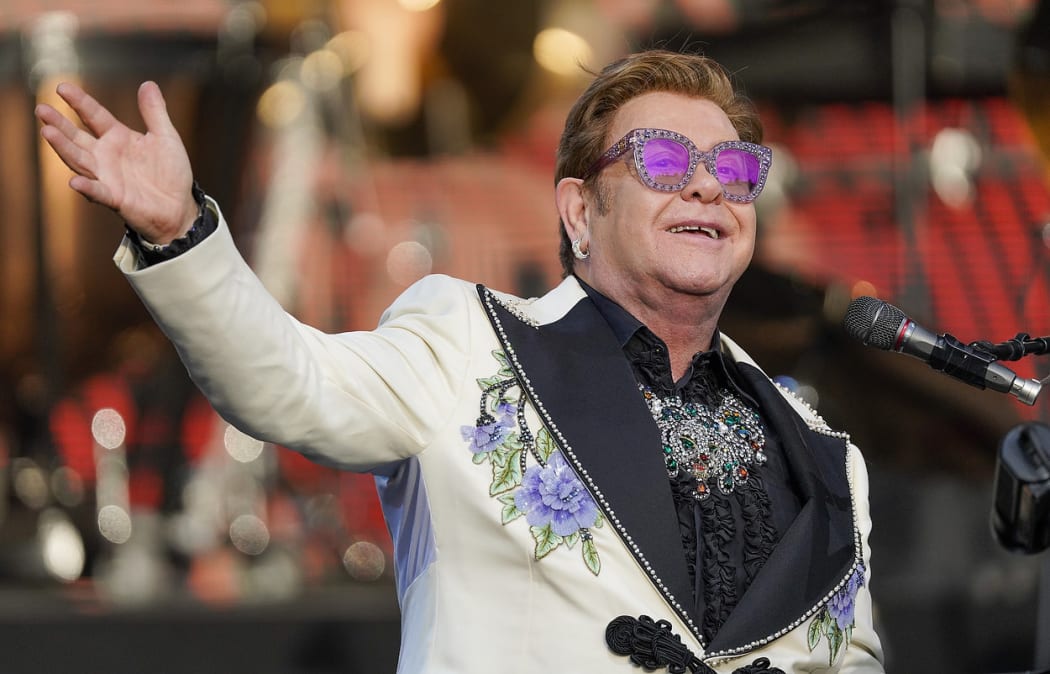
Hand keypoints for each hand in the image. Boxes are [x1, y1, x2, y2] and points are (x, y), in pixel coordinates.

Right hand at [35, 81, 198, 244]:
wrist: (179, 207)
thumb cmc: (171, 173)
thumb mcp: (166, 137)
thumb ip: (155, 112)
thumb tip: (148, 84)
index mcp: (118, 137)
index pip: (94, 115)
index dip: (79, 102)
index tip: (61, 87)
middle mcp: (106, 155)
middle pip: (77, 137)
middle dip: (59, 124)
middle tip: (41, 109)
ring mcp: (107, 176)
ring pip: (79, 160)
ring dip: (63, 148)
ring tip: (47, 133)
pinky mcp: (115, 198)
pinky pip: (98, 191)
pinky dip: (87, 187)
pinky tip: (74, 182)